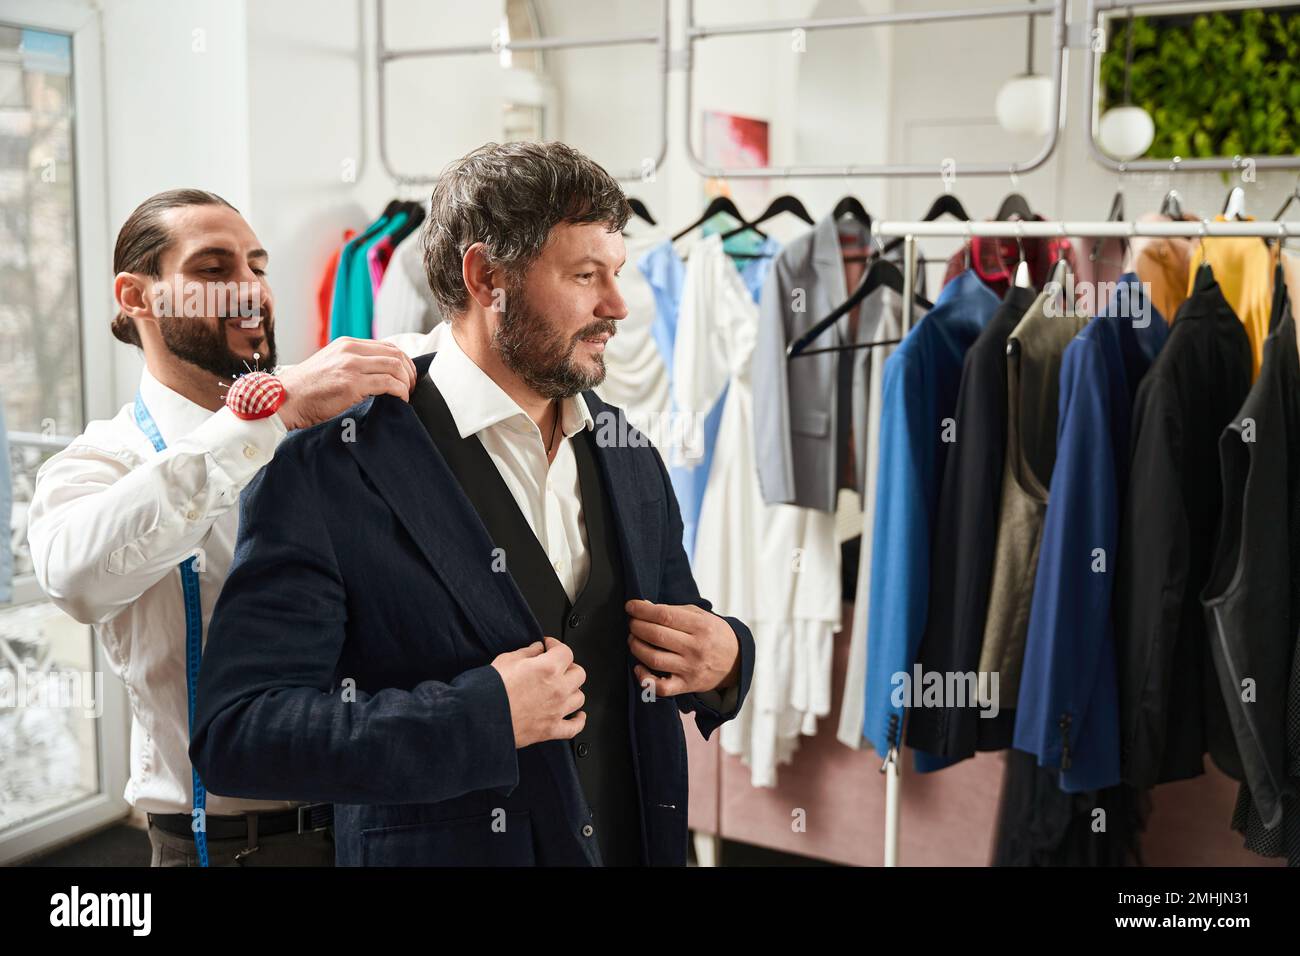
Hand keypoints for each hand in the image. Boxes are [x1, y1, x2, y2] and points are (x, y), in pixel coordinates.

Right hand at [275, 337, 418, 429]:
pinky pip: (389, 383)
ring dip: (407, 383)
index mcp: (346, 344)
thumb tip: (377, 374)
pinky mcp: (352, 383)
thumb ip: (351, 364)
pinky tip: (399, 401)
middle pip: (396, 355)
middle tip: (411, 389)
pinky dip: (400, 392)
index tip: (407, 378)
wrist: (282, 400)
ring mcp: (351, 365)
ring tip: (406, 396)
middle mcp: (350, 350)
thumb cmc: (305, 390)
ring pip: (396, 367)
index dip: (404, 362)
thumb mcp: (329, 366)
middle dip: (410, 372)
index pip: (387, 346)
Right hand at [490, 637, 586, 747]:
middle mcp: (557, 689)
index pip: (566, 652)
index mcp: (548, 668)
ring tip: (564, 688)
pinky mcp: (550, 729)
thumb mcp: (506, 660)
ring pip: (580, 698)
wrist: (480, 717)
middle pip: (579, 673)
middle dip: (569, 667)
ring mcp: (556, 710)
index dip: (556, 645)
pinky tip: (577, 716)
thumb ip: (526, 653)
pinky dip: (578, 721)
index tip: (549, 646)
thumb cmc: (490, 690)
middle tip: (557, 666)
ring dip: (573, 691)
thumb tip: (536, 649)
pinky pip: (574, 727)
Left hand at [625, 599, 738, 698]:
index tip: (631, 606)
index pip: (664, 615)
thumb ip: (673, 610)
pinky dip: (645, 678)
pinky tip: (639, 667)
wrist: (735, 661)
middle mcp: (695, 648)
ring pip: (654, 659)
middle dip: (637, 627)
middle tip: (632, 623)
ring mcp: (690, 668)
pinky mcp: (686, 686)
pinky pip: (661, 687)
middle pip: (656, 636)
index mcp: (700, 626)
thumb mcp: (700, 616)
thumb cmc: (713, 634)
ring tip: (634, 640)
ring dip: (636, 647)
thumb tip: (643, 606)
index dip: (642, 610)